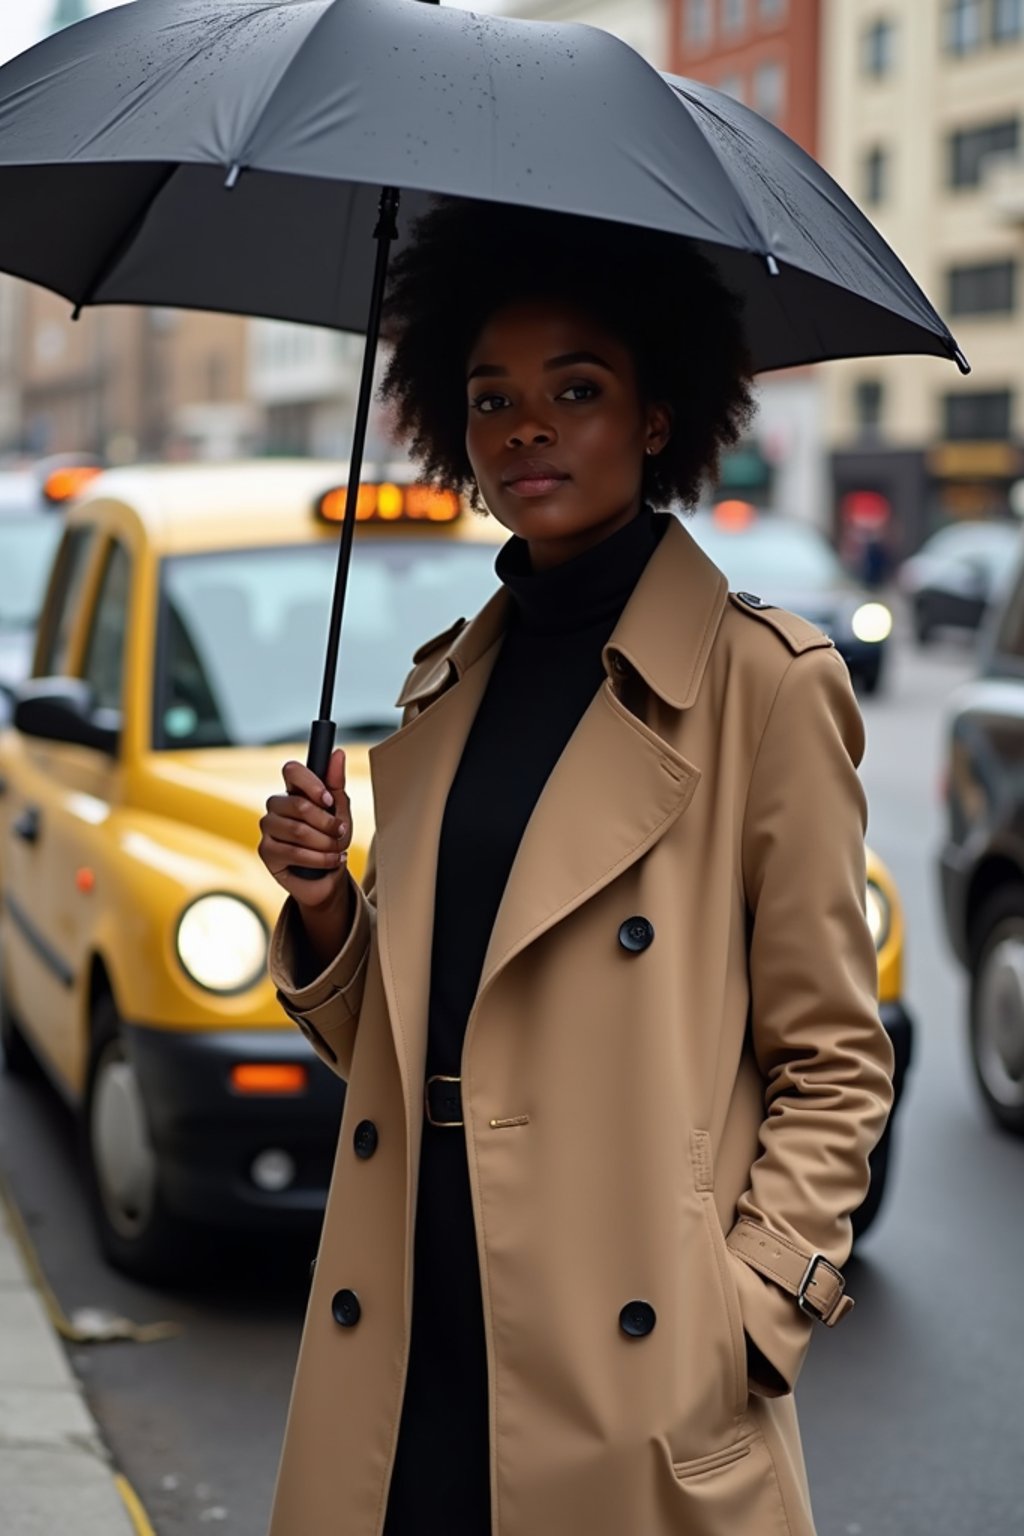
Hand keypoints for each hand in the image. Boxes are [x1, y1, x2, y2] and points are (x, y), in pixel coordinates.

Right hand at [259, 750, 351, 910]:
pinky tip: (331, 861)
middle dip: (326, 822)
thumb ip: (336, 783)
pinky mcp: (266, 851)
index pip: (291, 771)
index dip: (311, 784)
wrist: (329, 876)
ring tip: (337, 850)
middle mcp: (276, 806)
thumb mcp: (340, 811)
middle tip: (340, 833)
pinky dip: (319, 859)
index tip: (329, 800)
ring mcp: (268, 828)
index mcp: (293, 791)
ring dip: (325, 843)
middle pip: (298, 804)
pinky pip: (294, 852)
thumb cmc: (332, 839)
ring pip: (298, 830)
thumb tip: (338, 753)